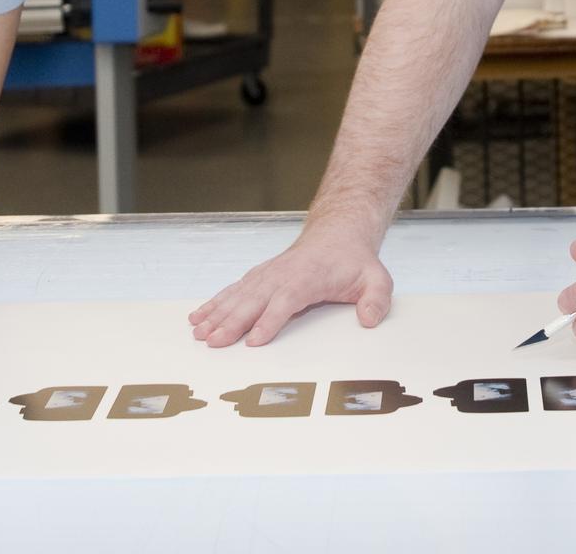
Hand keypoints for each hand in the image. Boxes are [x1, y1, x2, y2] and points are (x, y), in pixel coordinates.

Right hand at [187, 226, 392, 346]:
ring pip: (238, 295)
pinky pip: (234, 290)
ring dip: (217, 314)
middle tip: (214, 342)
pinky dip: (215, 303)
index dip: (270, 320)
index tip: (255, 340)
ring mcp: (268, 275)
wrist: (337, 234)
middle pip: (254, 300)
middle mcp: (282, 274)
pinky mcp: (260, 277)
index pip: (286, 299)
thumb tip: (370, 319)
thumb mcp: (377, 279)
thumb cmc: (355, 261)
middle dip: (232, 322)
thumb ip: (377, 299)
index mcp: (308, 277)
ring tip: (198, 332)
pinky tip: (198, 317)